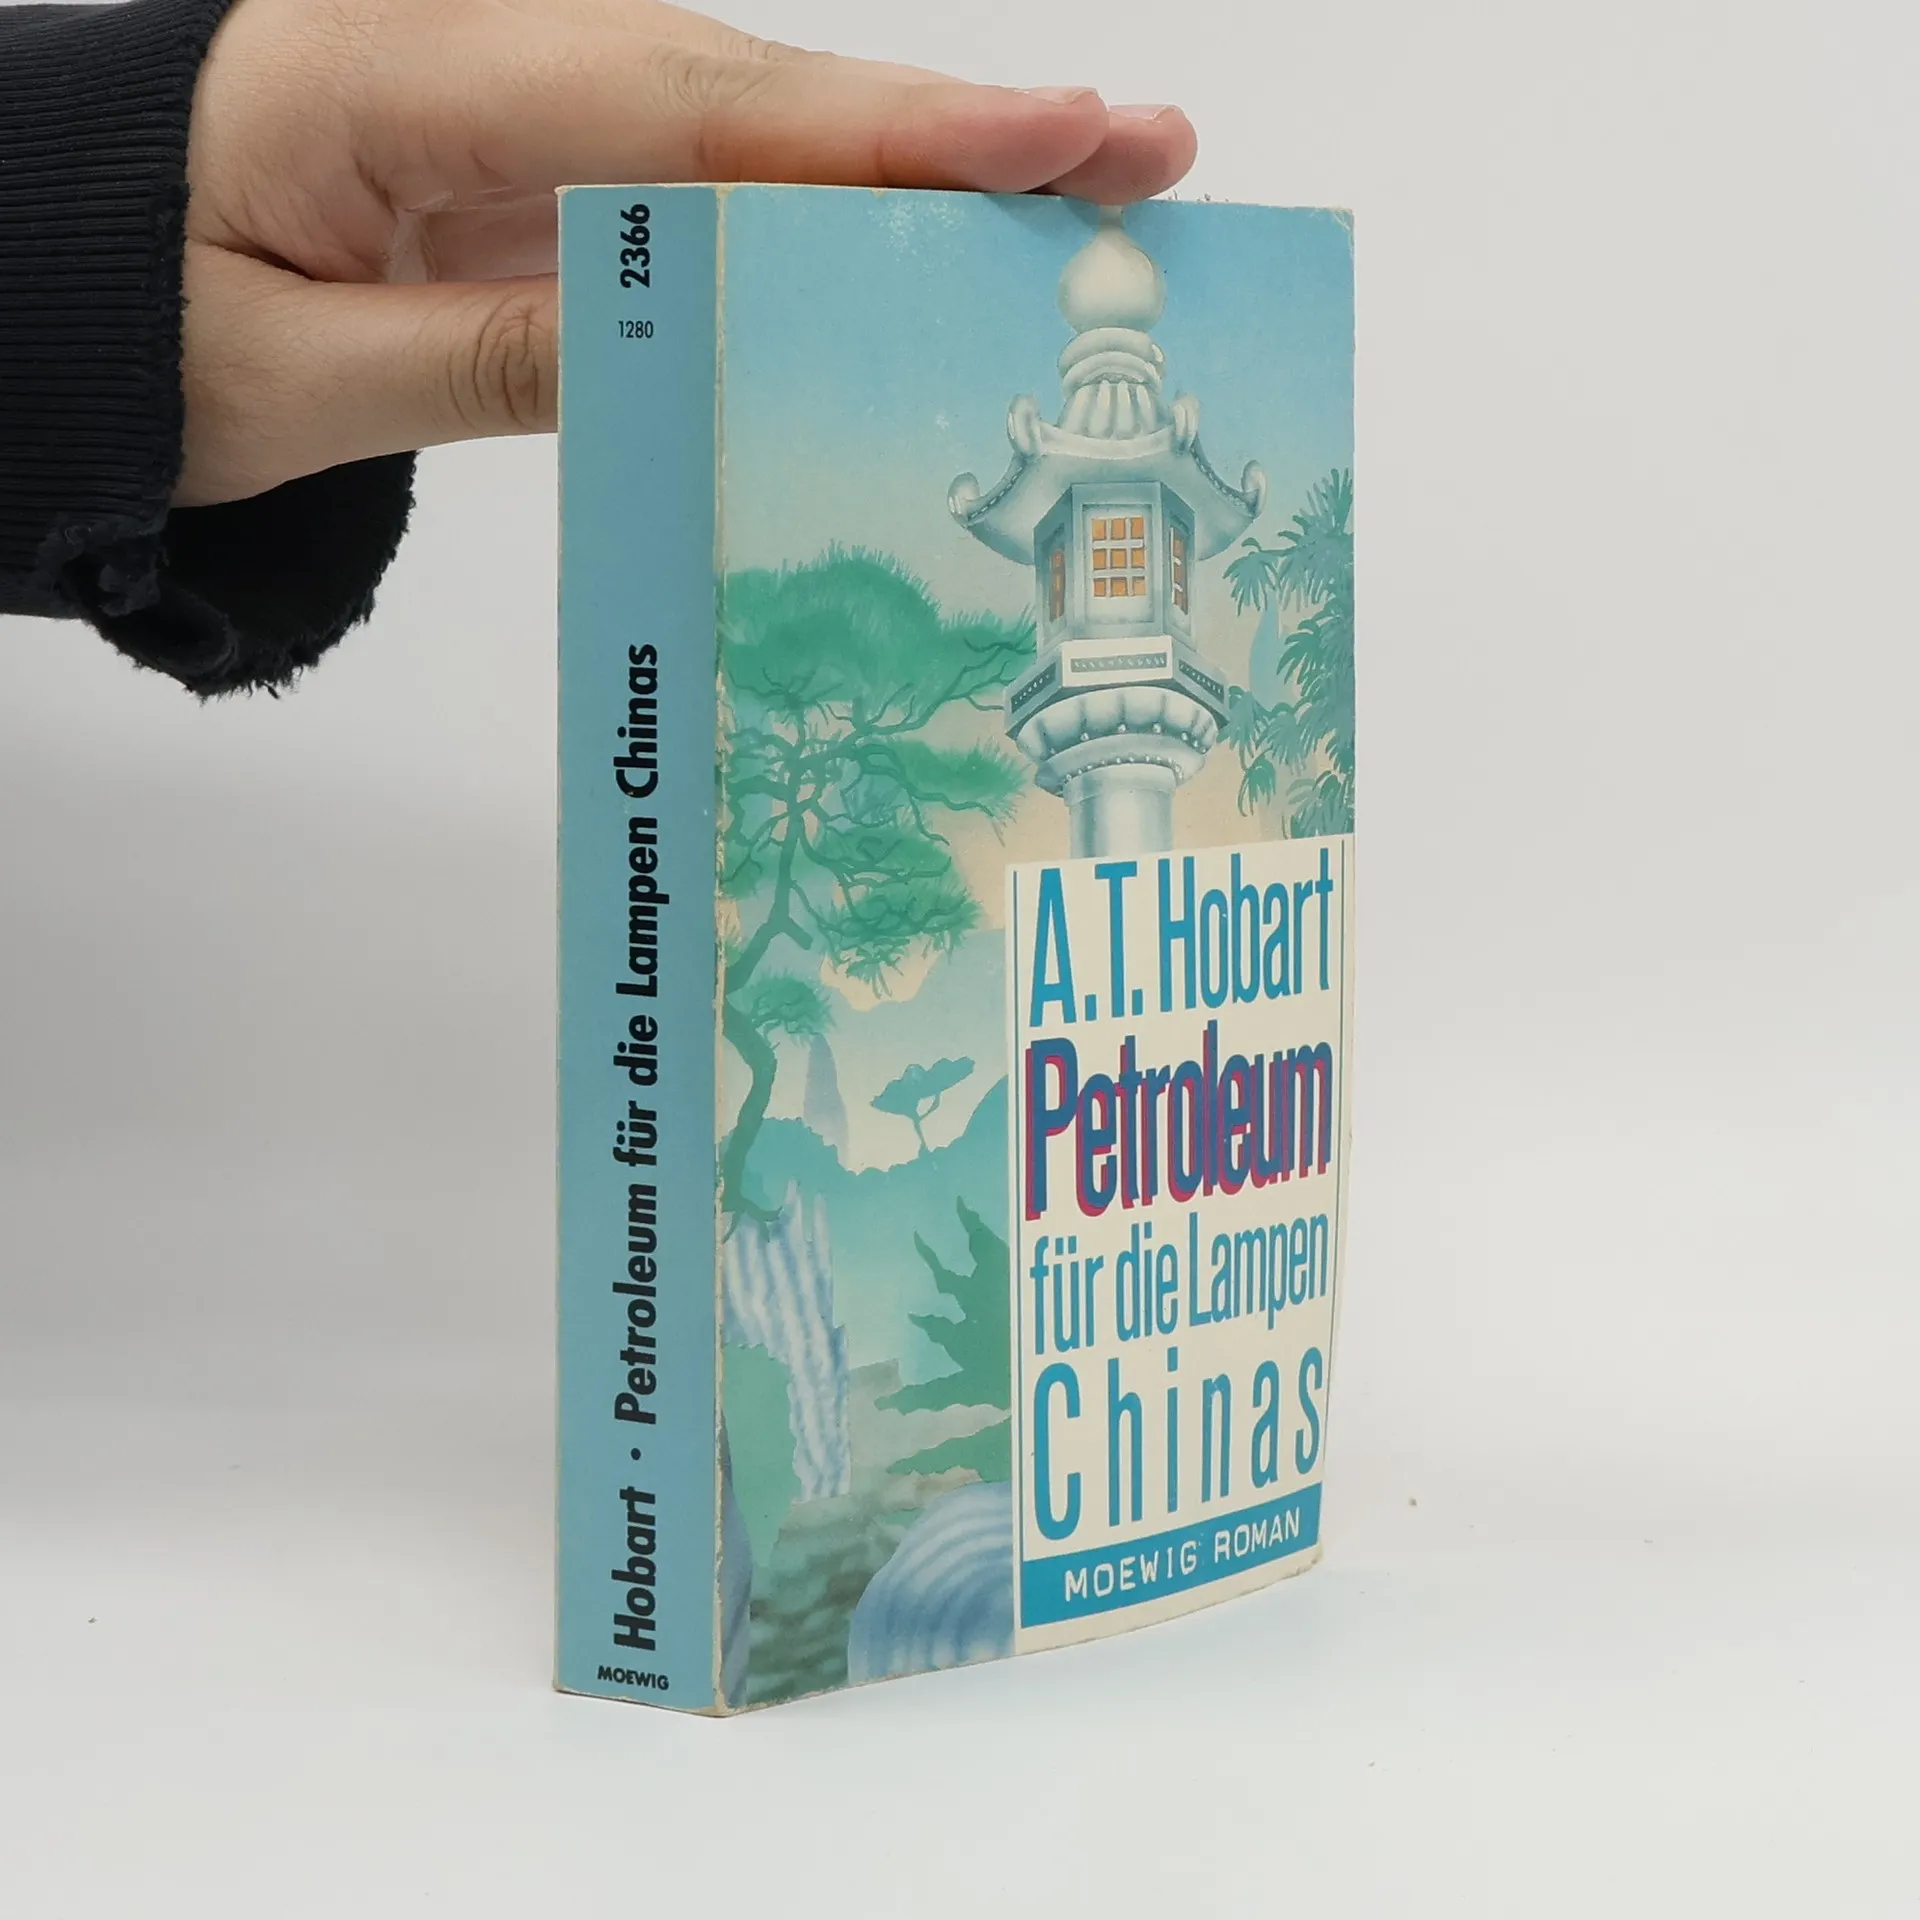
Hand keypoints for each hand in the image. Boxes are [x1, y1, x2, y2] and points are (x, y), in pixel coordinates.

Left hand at [177, 0, 1195, 505]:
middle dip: (953, 132)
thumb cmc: (121, 322)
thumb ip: (482, 353)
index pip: (687, 102)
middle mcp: (489, 71)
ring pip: (750, 139)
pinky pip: (700, 199)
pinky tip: (915, 263)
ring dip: (911, 176)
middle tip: (1138, 157)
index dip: (879, 130)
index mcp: (405, 81)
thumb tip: (680, 345)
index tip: (1047, 139)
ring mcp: (521, 123)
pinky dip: (818, 231)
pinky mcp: (534, 181)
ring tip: (1077, 205)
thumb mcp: (287, 372)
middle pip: (757, 94)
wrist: (40, 278)